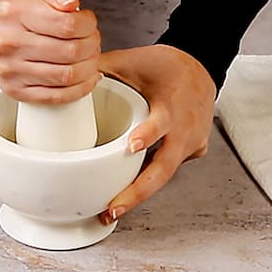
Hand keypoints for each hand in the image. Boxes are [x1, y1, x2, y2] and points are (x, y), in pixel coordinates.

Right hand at [0, 0, 101, 102]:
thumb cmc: (16, 4)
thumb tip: (70, 4)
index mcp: (12, 12)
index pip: (67, 24)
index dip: (88, 23)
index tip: (88, 21)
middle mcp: (7, 42)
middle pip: (70, 51)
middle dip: (92, 45)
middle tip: (93, 39)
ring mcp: (9, 70)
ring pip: (66, 76)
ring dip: (89, 67)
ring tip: (90, 56)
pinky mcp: (15, 91)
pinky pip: (56, 96)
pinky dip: (80, 89)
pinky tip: (85, 76)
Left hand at [98, 45, 216, 223]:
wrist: (202, 67)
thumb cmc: (168, 66)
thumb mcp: (135, 60)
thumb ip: (102, 67)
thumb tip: (69, 77)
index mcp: (171, 105)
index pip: (161, 122)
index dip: (148, 134)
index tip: (132, 146)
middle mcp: (184, 129)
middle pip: (164, 168)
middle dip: (138, 191)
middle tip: (113, 207)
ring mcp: (191, 144)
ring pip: (165, 175)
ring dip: (139, 194)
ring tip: (111, 211)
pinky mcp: (192, 152)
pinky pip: (168, 169)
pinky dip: (148, 180)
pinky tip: (128, 194)